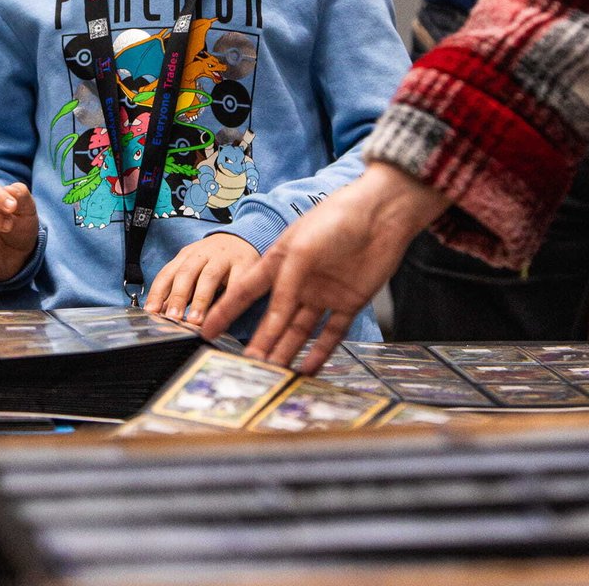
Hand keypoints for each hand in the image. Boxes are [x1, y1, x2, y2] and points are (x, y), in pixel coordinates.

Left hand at [144, 232, 259, 324]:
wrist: (244, 238)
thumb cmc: (214, 260)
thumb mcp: (194, 270)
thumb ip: (177, 291)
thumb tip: (159, 313)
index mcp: (186, 256)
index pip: (167, 274)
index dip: (157, 293)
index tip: (151, 312)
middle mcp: (202, 254)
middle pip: (186, 273)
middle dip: (177, 296)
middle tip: (172, 317)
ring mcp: (223, 258)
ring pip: (209, 277)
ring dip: (200, 299)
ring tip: (195, 321)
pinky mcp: (244, 264)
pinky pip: (236, 281)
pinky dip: (228, 297)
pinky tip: (224, 312)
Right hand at [201, 163, 448, 372]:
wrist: (382, 214)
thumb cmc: (336, 219)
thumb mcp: (300, 250)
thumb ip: (284, 288)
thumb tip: (271, 323)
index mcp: (280, 261)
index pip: (246, 291)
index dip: (226, 311)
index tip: (207, 330)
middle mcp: (299, 281)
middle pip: (273, 318)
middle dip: (259, 342)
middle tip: (246, 366)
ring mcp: (323, 293)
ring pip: (299, 330)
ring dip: (286, 351)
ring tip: (272, 374)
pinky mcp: (349, 302)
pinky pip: (331, 333)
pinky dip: (320, 353)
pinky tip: (307, 369)